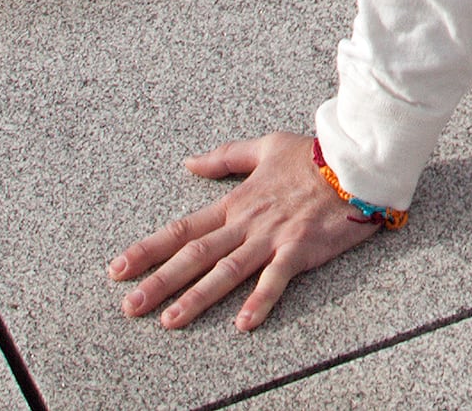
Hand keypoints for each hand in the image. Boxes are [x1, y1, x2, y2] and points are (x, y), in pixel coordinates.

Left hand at [108, 132, 385, 333]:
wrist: (354, 161)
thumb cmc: (311, 155)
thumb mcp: (263, 147)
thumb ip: (224, 156)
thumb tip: (189, 162)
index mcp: (235, 203)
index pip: (182, 230)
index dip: (147, 250)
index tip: (117, 269)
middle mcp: (246, 224)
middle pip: (195, 256)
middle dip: (159, 282)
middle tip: (130, 307)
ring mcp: (271, 237)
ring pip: (226, 271)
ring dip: (197, 297)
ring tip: (170, 320)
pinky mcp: (299, 248)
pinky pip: (276, 278)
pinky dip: (260, 300)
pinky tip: (244, 324)